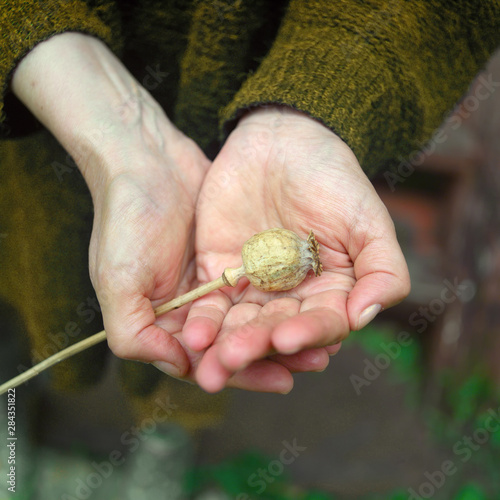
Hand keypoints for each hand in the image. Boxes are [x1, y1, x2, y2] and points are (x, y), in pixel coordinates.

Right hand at [11, 33, 327, 391]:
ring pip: (253, 316)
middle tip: (316, 361)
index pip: (206, 360)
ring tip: (324, 339)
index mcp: (162, 321)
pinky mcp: (231, 257)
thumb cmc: (125, 219)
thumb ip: (135, 333)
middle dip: (274, 354)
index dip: (243, 373)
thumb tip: (180, 364)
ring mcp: (212, 283)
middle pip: (236, 342)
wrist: (145, 158)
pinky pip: (261, 284)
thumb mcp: (118, 279)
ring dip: (284, 328)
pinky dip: (282, 296)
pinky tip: (312, 302)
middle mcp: (189, 309)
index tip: (282, 379)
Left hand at [180, 106, 409, 391]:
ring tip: (210, 366)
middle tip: (234, 362)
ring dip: (225, 347)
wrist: (282, 140)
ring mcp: (254, 288)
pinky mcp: (220, 274)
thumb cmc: (332, 178)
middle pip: (275, 332)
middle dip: (256, 349)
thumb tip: (365, 316)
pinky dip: (203, 321)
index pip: (321, 324)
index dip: (307, 334)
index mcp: (330, 293)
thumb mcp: (367, 219)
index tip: (289, 339)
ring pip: (240, 326)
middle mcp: (291, 298)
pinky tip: (194, 336)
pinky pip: (210, 304)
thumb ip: (381, 270)